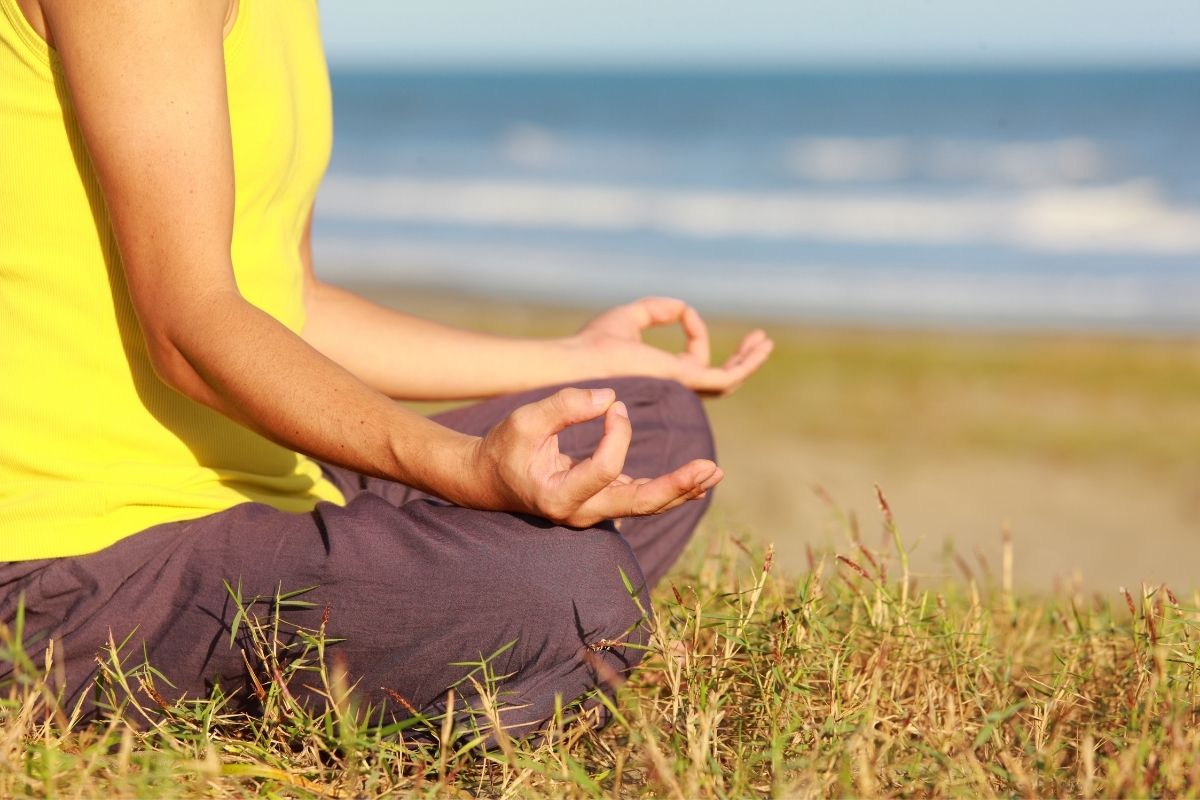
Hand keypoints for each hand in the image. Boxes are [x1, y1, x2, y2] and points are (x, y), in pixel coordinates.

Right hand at [471, 386, 721, 526]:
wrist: (488, 480)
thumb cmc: (504, 447)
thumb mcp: (524, 421)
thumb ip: (564, 407)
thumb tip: (610, 397)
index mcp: (558, 497)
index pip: (605, 468)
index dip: (618, 433)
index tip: (615, 404)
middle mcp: (580, 513)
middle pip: (638, 505)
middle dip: (676, 486)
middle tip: (709, 467)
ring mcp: (593, 512)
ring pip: (645, 506)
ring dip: (681, 489)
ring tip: (714, 472)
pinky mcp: (602, 502)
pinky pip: (640, 499)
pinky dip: (669, 489)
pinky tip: (697, 479)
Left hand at [572, 297, 772, 395]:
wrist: (581, 361)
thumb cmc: (594, 344)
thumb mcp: (630, 317)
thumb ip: (656, 310)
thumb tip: (683, 308)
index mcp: (661, 375)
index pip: (692, 359)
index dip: (695, 333)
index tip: (684, 312)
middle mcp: (673, 387)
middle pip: (717, 379)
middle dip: (739, 360)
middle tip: (759, 340)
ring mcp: (680, 387)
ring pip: (726, 381)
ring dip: (748, 362)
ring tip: (765, 342)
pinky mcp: (683, 381)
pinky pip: (724, 378)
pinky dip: (744, 364)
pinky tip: (758, 346)